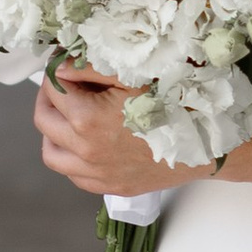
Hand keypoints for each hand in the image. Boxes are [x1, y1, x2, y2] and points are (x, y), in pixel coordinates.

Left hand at [32, 65, 176, 199]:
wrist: (207, 144)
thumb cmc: (176, 105)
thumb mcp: (134, 75)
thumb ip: (91, 68)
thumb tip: (59, 68)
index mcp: (88, 118)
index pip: (54, 89)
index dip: (56, 72)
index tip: (65, 65)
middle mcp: (86, 150)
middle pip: (44, 120)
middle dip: (48, 98)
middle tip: (61, 86)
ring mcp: (97, 173)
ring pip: (52, 154)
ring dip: (53, 132)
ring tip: (66, 117)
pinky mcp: (111, 186)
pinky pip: (74, 175)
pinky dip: (71, 158)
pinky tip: (84, 144)